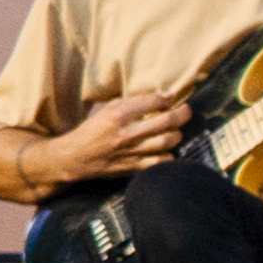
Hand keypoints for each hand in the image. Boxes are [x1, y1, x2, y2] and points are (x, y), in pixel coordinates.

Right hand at [47, 92, 188, 184]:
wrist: (76, 156)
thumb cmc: (93, 129)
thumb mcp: (106, 108)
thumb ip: (131, 102)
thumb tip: (160, 96)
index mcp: (119, 114)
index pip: (154, 102)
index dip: (166, 98)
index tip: (170, 98)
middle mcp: (128, 132)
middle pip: (167, 120)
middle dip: (182, 113)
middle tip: (185, 110)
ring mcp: (133, 151)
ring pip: (168, 141)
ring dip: (177, 134)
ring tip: (175, 130)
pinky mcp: (135, 166)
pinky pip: (162, 161)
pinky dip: (169, 155)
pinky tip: (166, 149)